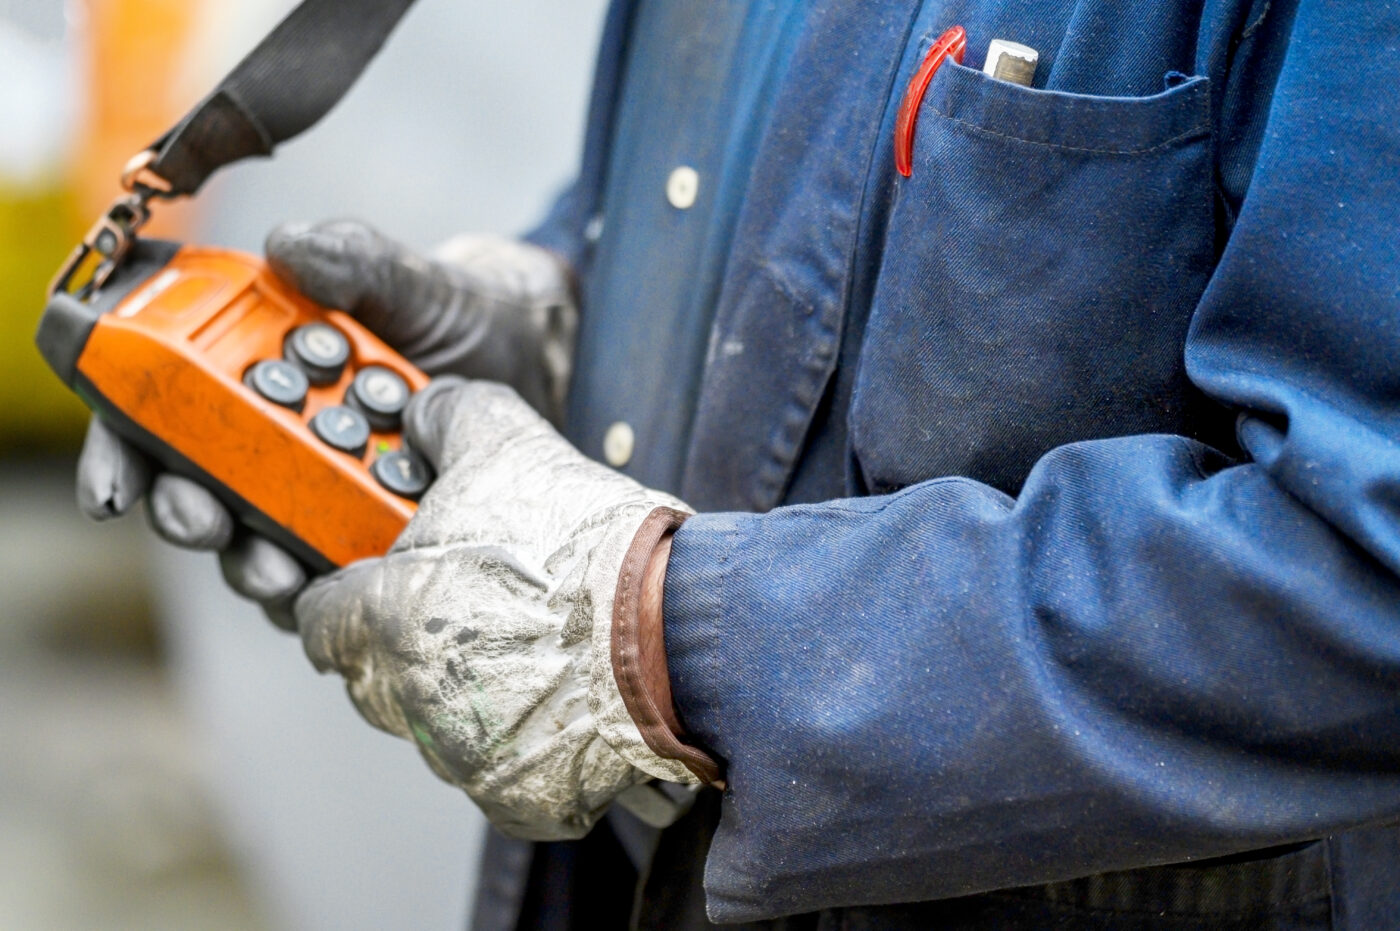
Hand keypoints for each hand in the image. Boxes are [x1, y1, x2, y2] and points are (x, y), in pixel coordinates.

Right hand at [74, 221, 576, 627]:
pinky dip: (335, 595)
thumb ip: (354, 260)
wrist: (539, 357)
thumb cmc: (459, 313)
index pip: (162, 411)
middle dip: (189, 516)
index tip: (114, 488)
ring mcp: (322, 495)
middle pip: (199, 492)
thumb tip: (289, 247)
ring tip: (278, 573)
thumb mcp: (410, 280)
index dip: (123, 449)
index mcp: (256, 370)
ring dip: (255, 567)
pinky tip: (345, 595)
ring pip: (262, 548)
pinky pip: (340, 582)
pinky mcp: (374, 539)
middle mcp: (275, 440)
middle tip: (205, 524)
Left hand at [294, 377, 699, 838]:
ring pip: (436, 727)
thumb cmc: (584, 544)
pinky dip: (522, 741)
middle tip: (466, 610)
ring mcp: (462, 754)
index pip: (317, 618)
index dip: (344, 594)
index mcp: (386, 616)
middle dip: (404, 647)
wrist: (677, 629)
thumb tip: (419, 411)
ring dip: (465, 695)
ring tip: (528, 651)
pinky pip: (498, 772)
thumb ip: (447, 417)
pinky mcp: (517, 798)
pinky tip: (561, 699)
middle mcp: (409, 696)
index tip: (376, 582)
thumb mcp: (510, 444)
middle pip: (372, 679)